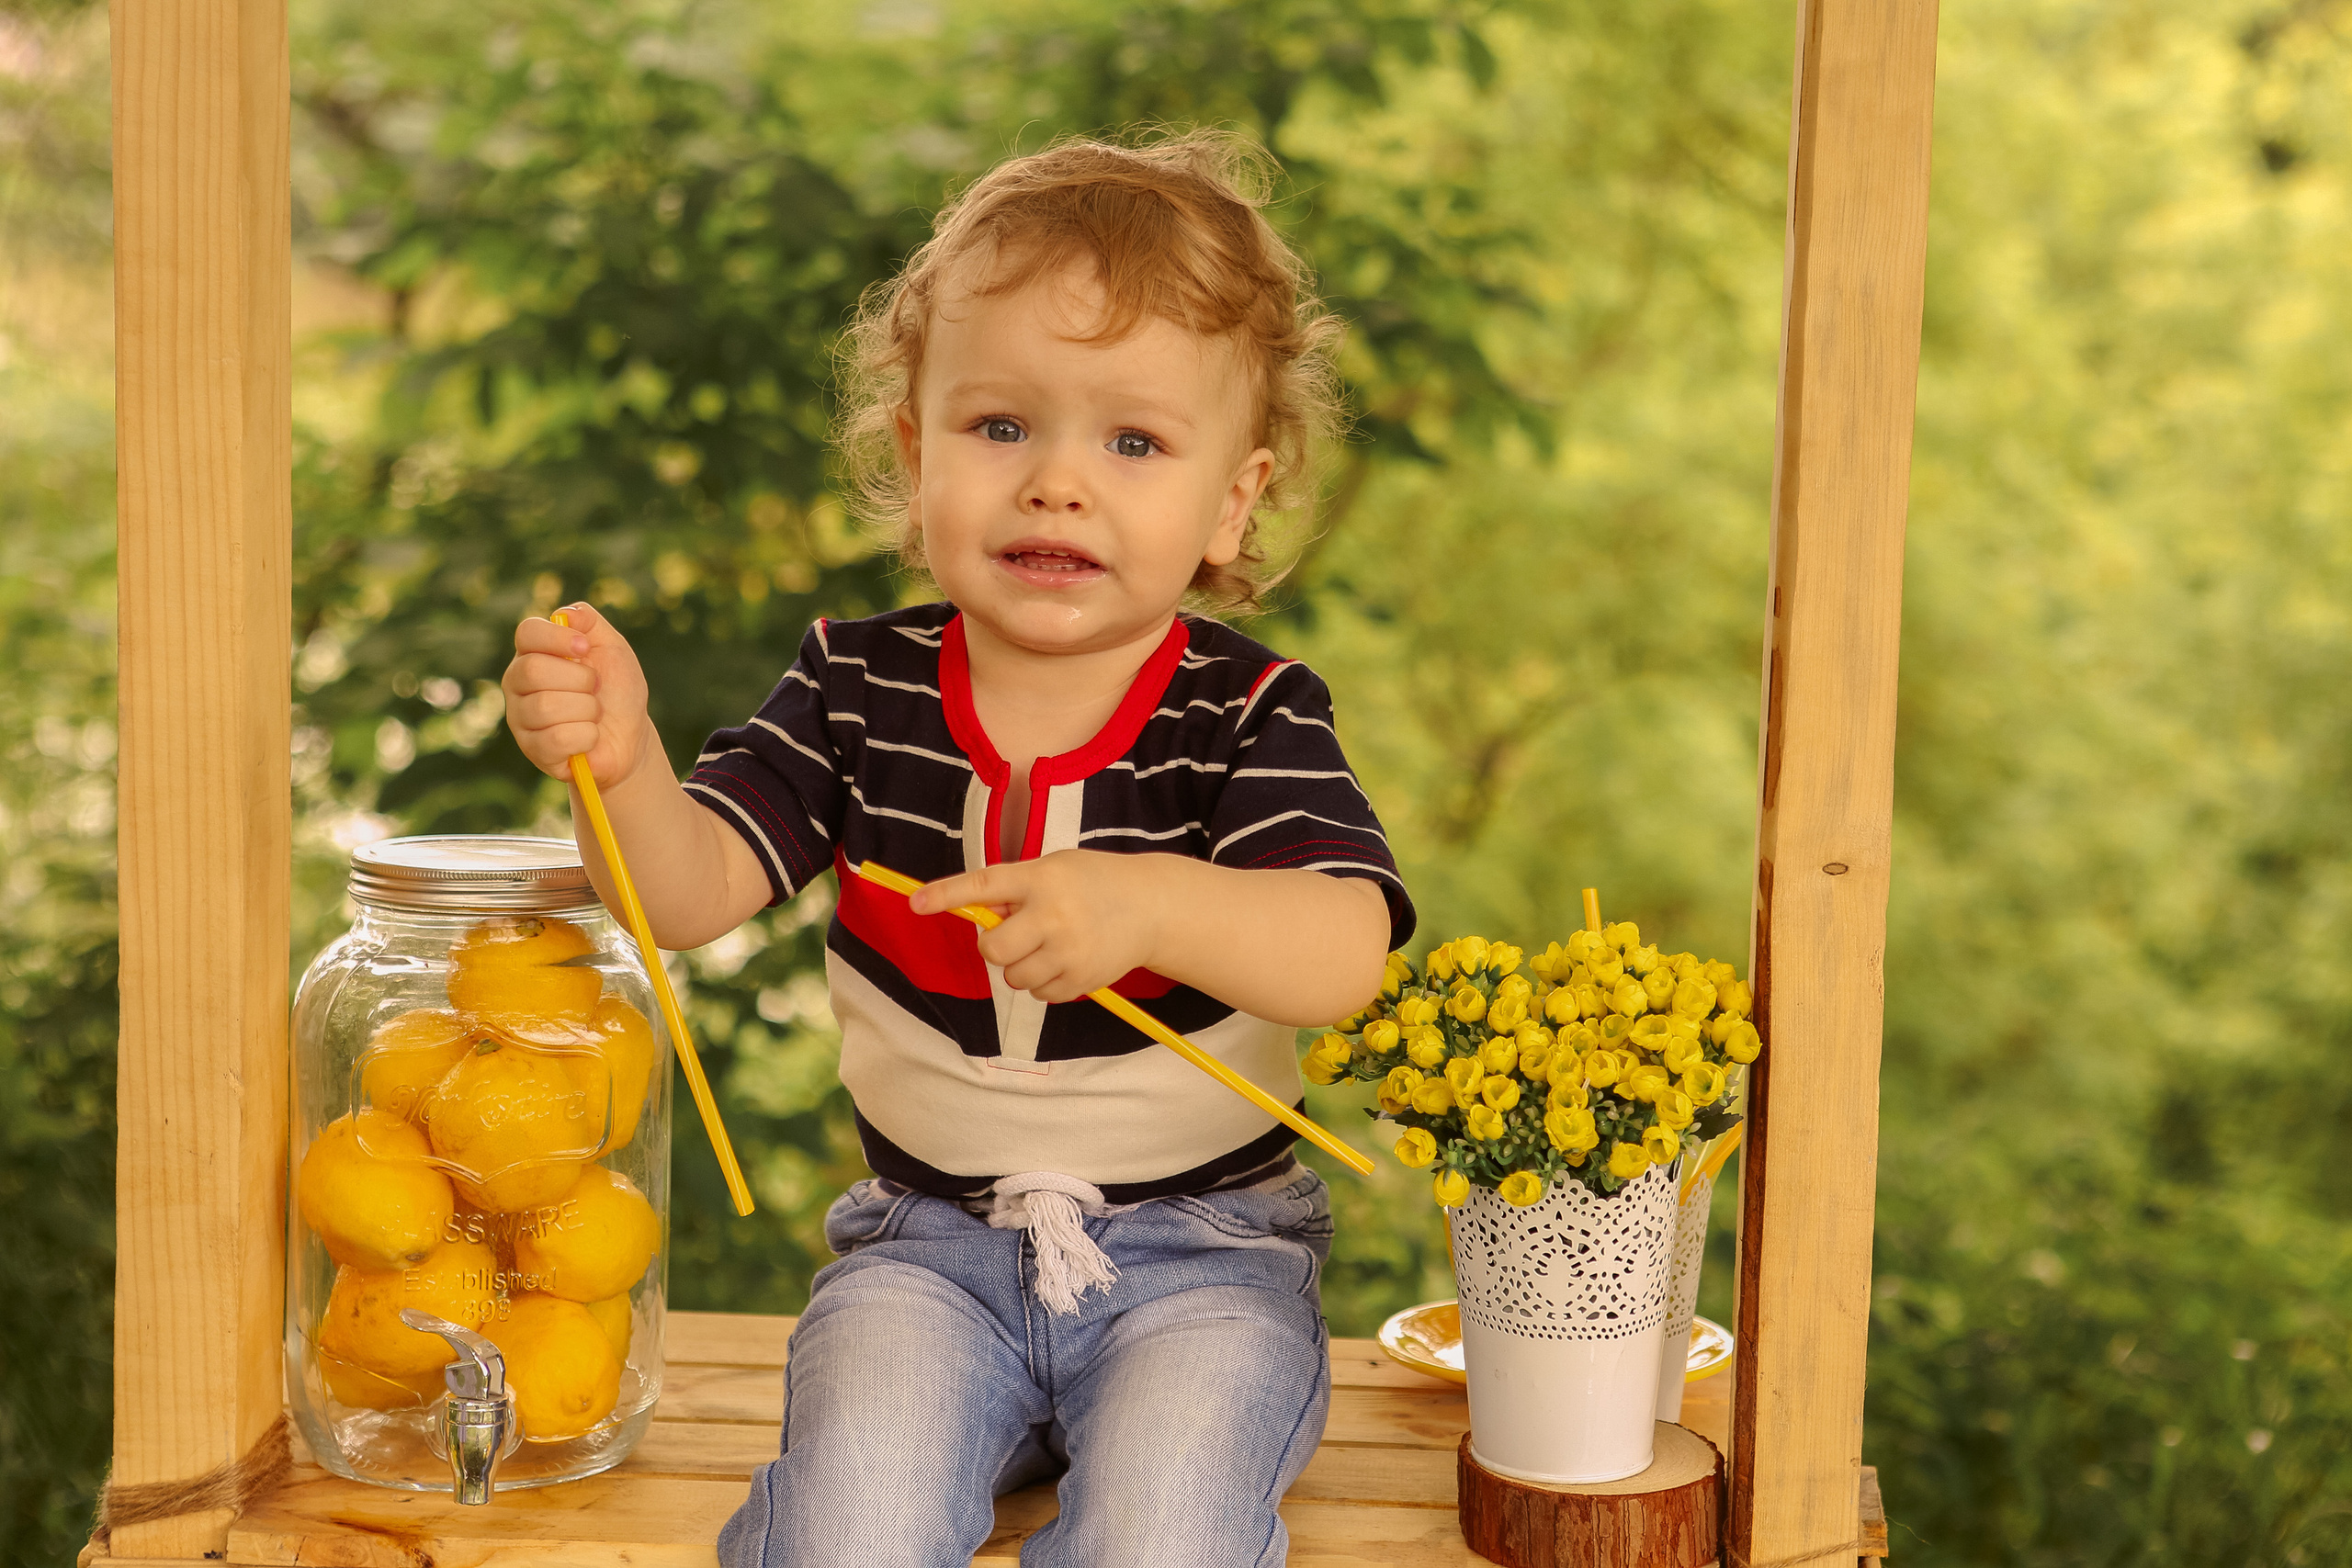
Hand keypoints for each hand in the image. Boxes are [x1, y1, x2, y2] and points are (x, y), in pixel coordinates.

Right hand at [501, 603, 657, 788]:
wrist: (631, 738)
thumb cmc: (618, 691)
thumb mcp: (612, 648)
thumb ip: (589, 623)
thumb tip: (564, 614)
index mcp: (533, 653)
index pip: (527, 632)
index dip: (557, 637)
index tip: (585, 648)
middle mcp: (518, 682)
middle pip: (533, 670)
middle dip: (580, 680)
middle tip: (596, 689)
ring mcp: (521, 717)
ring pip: (546, 706)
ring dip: (587, 710)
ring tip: (594, 714)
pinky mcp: (533, 748)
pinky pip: (557, 738)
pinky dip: (586, 736)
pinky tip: (590, 737)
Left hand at [911, 851, 1169, 1002]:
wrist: (1152, 907)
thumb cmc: (1093, 882)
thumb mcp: (1054, 869)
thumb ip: (1016, 889)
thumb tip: (980, 915)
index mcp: (1041, 878)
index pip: (984, 886)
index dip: (947, 895)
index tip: (917, 902)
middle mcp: (1052, 914)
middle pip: (993, 950)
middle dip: (995, 947)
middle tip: (1015, 934)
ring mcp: (1068, 950)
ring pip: (1014, 977)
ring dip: (1022, 966)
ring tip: (1051, 944)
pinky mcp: (1081, 979)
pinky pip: (1039, 994)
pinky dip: (1045, 982)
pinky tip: (1067, 960)